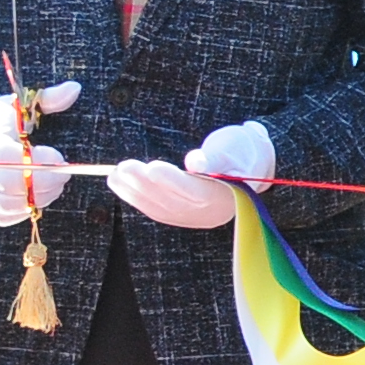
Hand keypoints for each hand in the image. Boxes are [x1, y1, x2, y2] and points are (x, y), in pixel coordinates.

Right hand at [0, 83, 79, 227]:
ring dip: (39, 197)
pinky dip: (24, 211)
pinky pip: (3, 217)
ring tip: (54, 182)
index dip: (37, 165)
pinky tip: (36, 196)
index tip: (57, 157)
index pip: (7, 161)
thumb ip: (47, 99)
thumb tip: (74, 89)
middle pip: (10, 188)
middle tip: (62, 171)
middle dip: (44, 183)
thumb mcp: (19, 103)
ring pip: (10, 206)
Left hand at [105, 119, 273, 231]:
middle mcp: (210, 212)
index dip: (173, 181)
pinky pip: (155, 209)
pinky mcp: (181, 214)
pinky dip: (135, 197)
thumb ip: (214, 158)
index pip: (196, 191)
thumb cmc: (241, 152)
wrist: (248, 166)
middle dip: (145, 185)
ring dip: (134, 192)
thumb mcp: (235, 148)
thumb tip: (195, 162)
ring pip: (160, 208)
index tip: (153, 168)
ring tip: (115, 173)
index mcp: (228, 196)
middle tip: (124, 167)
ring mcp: (194, 216)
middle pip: (173, 201)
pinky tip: (120, 183)